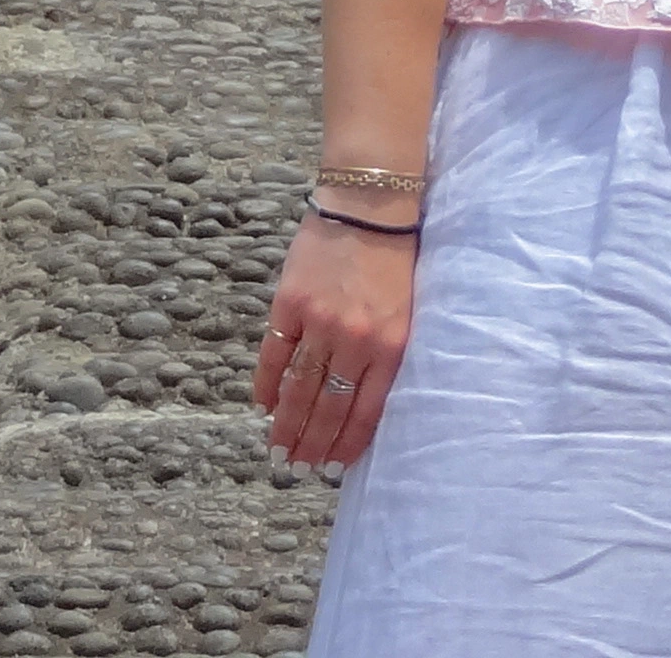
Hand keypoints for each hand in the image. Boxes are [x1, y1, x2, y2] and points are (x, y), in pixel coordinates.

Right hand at [254, 210, 419, 468]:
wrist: (371, 203)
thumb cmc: (395, 258)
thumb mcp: (406, 310)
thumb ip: (386, 354)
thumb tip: (362, 403)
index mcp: (391, 344)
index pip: (365, 411)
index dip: (347, 444)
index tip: (334, 467)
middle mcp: (355, 339)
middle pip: (327, 407)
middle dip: (312, 443)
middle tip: (299, 467)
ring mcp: (320, 322)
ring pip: (298, 389)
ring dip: (286, 425)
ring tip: (279, 450)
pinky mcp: (290, 303)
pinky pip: (274, 355)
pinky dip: (267, 385)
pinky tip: (264, 406)